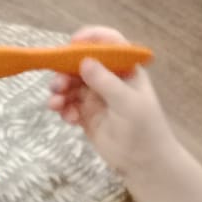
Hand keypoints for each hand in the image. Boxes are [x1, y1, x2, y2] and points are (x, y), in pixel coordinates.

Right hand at [46, 25, 175, 184]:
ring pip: (70, 84)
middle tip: (58, 85)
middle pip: (81, 63)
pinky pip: (68, 104)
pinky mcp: (86, 115)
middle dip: (65, 71)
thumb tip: (84, 61)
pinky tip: (69, 120)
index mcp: (124, 70)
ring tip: (56, 105)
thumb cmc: (144, 128)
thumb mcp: (127, 102)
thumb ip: (105, 81)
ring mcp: (96, 97)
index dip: (91, 38)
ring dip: (60, 91)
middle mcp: (108, 79)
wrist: (145, 163)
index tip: (72, 43)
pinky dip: (63, 109)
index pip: (108, 44)